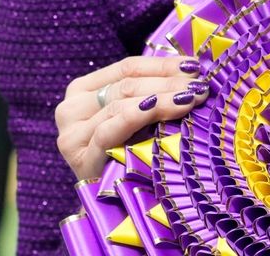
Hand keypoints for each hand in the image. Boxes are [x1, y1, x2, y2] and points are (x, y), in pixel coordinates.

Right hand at [55, 55, 208, 180]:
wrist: (113, 204)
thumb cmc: (129, 155)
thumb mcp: (138, 117)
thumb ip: (153, 91)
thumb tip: (193, 71)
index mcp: (82, 91)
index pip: (127, 68)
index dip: (162, 64)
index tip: (194, 66)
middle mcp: (70, 109)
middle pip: (127, 84)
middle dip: (168, 82)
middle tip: (199, 86)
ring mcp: (72, 135)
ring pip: (120, 103)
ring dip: (161, 98)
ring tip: (191, 98)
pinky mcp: (80, 158)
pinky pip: (110, 130)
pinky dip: (137, 115)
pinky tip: (161, 108)